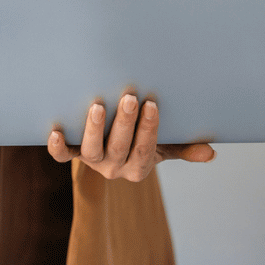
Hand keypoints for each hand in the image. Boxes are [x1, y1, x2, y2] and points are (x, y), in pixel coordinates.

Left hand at [47, 91, 215, 180]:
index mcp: (138, 167)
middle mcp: (114, 167)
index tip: (152, 104)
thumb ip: (186, 148)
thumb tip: (211, 153)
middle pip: (118, 147)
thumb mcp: (169, 145)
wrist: (120, 148)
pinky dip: (56, 146)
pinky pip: (63, 155)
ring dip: (93, 128)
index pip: (145, 150)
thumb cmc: (148, 140)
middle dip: (124, 122)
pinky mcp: (75, 153)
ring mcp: (94, 161)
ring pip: (92, 150)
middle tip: (129, 97)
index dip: (148, 129)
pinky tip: (53, 130)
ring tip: (98, 105)